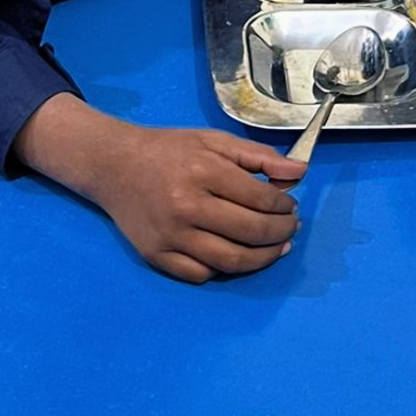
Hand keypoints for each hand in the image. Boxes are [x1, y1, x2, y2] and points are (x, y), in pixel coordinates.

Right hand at [14, 95, 306, 283]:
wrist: (115, 166)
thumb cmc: (170, 150)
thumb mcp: (214, 140)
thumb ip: (258, 156)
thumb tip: (300, 172)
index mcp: (204, 171)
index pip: (260, 199)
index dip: (284, 205)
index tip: (291, 205)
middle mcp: (187, 206)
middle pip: (250, 232)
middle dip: (281, 233)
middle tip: (291, 228)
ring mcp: (171, 236)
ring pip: (231, 261)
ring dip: (262, 259)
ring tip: (276, 248)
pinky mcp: (156, 257)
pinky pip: (201, 275)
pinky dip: (225, 270)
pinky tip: (237, 256)